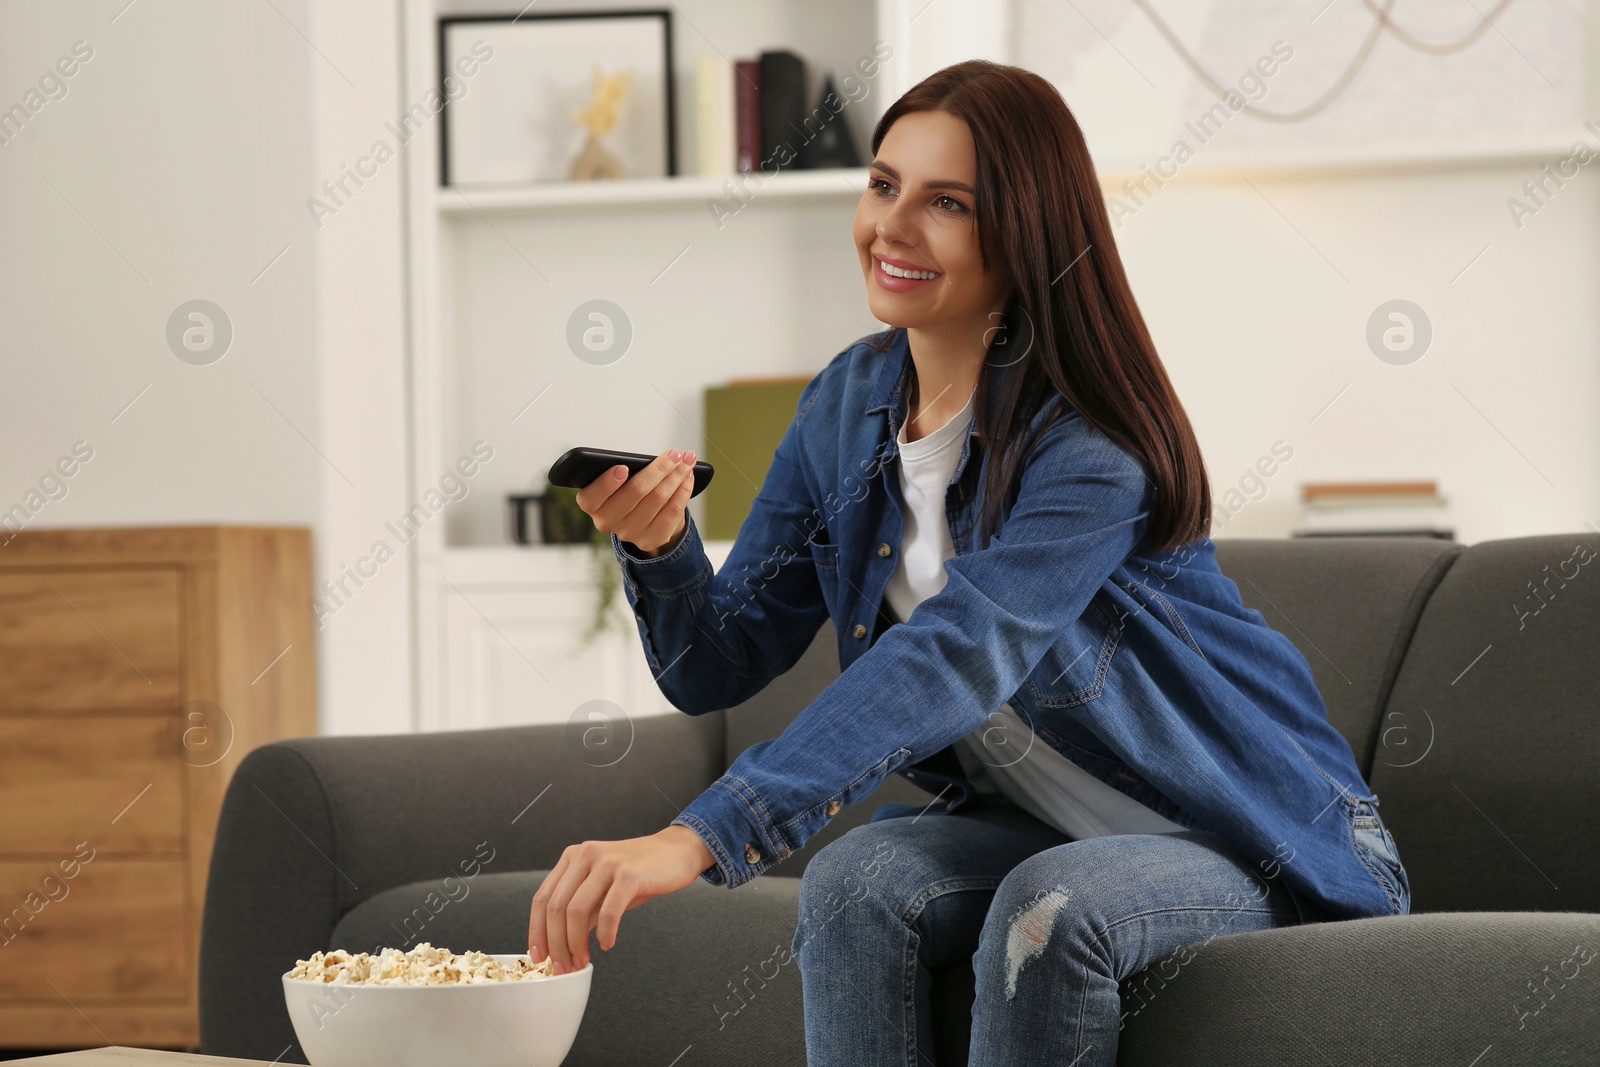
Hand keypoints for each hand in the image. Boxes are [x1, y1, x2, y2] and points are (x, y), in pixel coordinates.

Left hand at [527, 825, 714, 974]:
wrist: (676, 852)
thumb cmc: (639, 873)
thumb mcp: (602, 888)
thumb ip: (581, 909)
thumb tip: (560, 944)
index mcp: (573, 857)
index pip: (542, 898)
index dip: (537, 932)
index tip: (539, 956)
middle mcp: (585, 855)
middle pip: (556, 908)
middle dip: (556, 944)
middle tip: (563, 967)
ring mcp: (606, 863)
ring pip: (576, 912)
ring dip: (575, 944)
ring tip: (582, 960)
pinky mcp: (629, 874)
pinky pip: (608, 911)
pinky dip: (605, 933)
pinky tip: (608, 943)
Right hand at [577, 449, 695, 557]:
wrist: (642, 519)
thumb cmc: (628, 490)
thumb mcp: (620, 479)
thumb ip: (628, 470)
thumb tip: (662, 458)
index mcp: (592, 504)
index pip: (591, 497)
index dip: (606, 483)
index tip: (623, 467)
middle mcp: (606, 521)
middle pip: (636, 491)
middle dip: (659, 468)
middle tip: (675, 454)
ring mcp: (628, 533)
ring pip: (658, 499)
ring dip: (676, 476)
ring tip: (687, 461)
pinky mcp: (649, 540)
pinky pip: (671, 513)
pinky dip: (683, 492)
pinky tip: (688, 478)